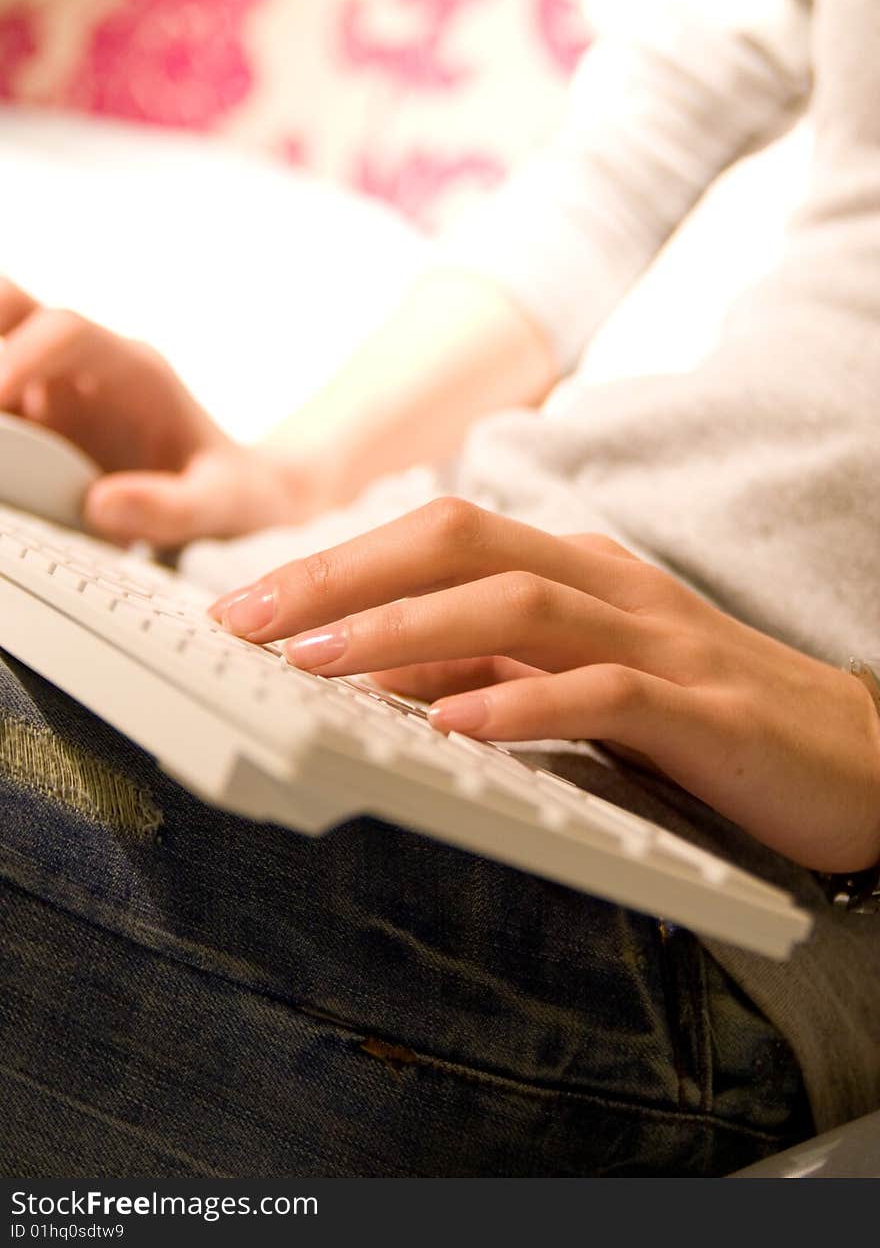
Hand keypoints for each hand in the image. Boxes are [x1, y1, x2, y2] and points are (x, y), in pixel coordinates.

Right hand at [0, 279, 310, 545]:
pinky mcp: (37, 427)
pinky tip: (5, 479)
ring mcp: (54, 395)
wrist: (238, 498)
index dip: (22, 355)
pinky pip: (0, 416)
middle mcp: (85, 371)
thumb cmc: (232, 492)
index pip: (67, 332)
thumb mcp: (222, 505)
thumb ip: (173, 507)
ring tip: (0, 459)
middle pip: (12, 312)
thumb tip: (99, 504)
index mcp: (133, 372)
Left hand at [209, 497, 879, 872]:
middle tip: (249, 620)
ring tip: (320, 665)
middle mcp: (608, 583)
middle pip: (461, 544)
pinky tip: (457, 725)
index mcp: (573, 568)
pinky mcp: (703, 707)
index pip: (438, 537)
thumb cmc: (705, 715)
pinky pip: (603, 691)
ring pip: (519, 606)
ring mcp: (659, 638)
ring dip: (409, 631)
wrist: (860, 753)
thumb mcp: (575, 678)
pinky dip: (522, 703)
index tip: (247, 604)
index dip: (338, 563)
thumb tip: (371, 673)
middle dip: (346, 577)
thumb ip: (484, 668)